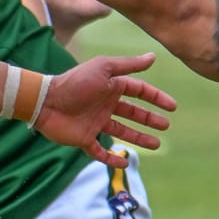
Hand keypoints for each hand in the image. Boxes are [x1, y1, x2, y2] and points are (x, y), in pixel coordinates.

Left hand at [39, 53, 175, 156]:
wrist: (46, 102)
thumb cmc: (75, 83)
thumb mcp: (104, 68)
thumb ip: (129, 65)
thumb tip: (153, 57)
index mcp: (111, 87)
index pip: (139, 92)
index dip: (156, 98)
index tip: (172, 107)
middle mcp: (105, 105)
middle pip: (133, 113)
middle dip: (150, 119)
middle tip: (166, 126)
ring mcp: (95, 123)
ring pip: (122, 132)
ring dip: (139, 138)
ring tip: (156, 144)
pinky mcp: (84, 139)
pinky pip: (100, 151)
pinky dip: (112, 158)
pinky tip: (124, 162)